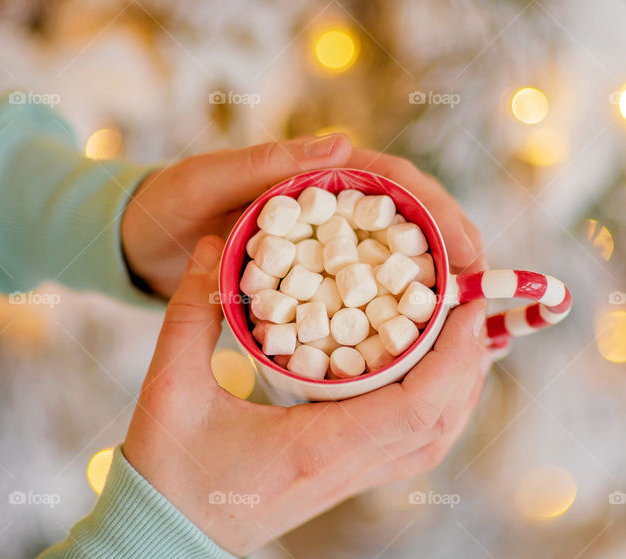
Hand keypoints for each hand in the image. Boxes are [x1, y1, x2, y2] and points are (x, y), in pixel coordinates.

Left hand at [120, 137, 487, 297]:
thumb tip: (343, 145)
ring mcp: (330, 249)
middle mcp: (335, 211)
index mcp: (320, 177)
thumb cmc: (168, 204)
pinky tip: (422, 347)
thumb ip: (267, 164)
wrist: (141, 246)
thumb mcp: (209, 180)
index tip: (468, 248)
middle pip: (412, 227)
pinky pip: (369, 299)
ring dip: (436, 292)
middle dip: (454, 255)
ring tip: (468, 327)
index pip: (397, 184)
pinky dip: (399, 319)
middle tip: (483, 296)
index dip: (440, 212)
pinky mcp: (320, 284)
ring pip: (398, 266)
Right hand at [122, 236, 490, 556]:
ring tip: (463, 337)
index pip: (415, 405)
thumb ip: (189, 312)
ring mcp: (350, 481)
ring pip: (433, 441)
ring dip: (459, 390)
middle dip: (468, 363)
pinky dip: (436, 412)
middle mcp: (347, 468)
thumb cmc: (166, 472)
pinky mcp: (344, 482)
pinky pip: (412, 449)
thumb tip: (210, 244)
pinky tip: (431, 379)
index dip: (454, 355)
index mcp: (316, 445)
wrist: (164, 541)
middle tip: (471, 306)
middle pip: (439, 422)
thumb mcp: (170, 387)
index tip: (465, 304)